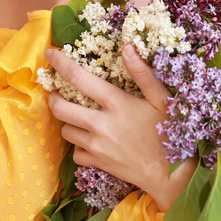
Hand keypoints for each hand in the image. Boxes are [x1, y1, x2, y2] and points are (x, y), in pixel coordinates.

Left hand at [45, 43, 196, 211]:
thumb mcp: (161, 98)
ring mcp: (97, 146)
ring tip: (78, 116)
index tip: (50, 54)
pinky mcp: (97, 163)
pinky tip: (90, 139)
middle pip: (60, 108)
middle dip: (54, 97)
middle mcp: (101, 124)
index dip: (60, 64)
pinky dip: (78, 145)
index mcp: (116, 103)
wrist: (170, 174)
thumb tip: (127, 46)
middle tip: (59, 92)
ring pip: (65, 130)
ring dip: (68, 121)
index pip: (78, 78)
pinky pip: (75, 153)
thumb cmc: (168, 132)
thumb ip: (142, 72)